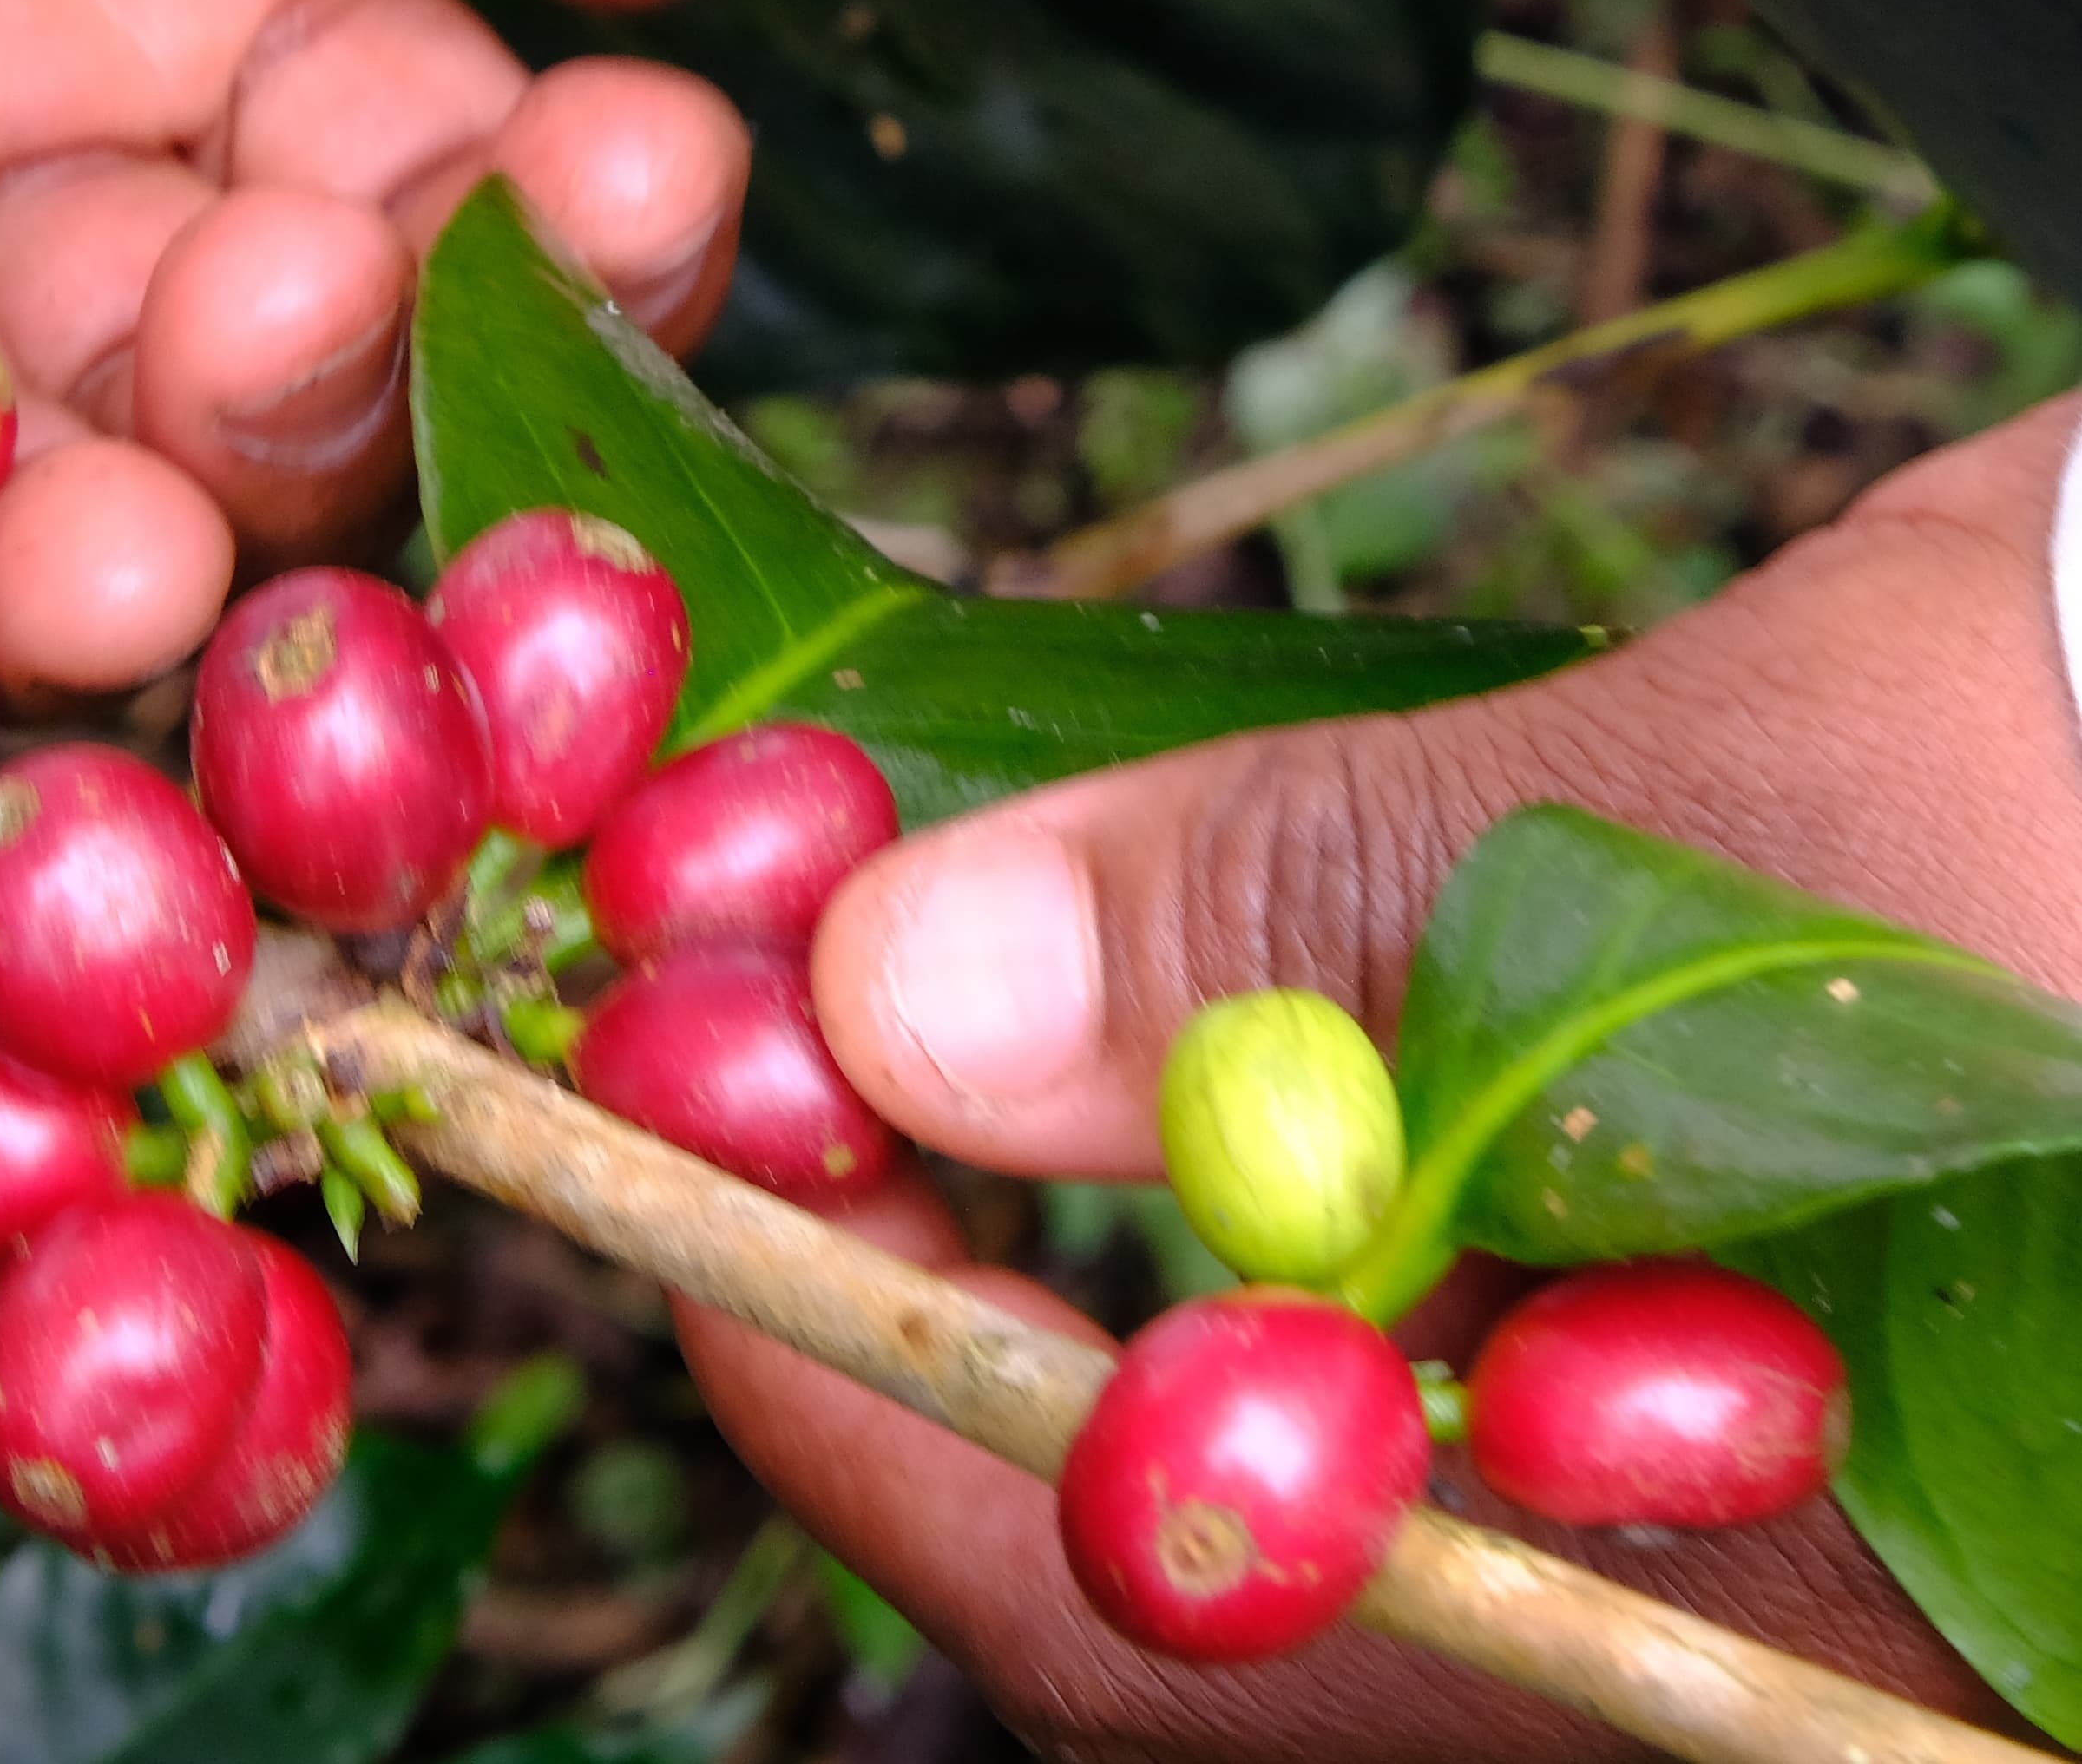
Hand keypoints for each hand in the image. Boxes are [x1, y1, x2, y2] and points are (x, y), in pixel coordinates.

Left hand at [683, 398, 2081, 1755]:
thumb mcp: (1805, 826)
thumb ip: (1352, 934)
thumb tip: (910, 993)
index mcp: (1812, 1657)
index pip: (1189, 1627)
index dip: (878, 1387)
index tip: (676, 1146)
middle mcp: (1801, 1662)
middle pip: (1235, 1573)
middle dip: (963, 1298)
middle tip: (770, 1029)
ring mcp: (1807, 1524)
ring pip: (1341, 1453)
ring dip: (1103, 1226)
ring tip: (925, 987)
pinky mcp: (1812, 1378)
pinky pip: (1467, 1337)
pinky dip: (1286, 1182)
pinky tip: (1190, 1022)